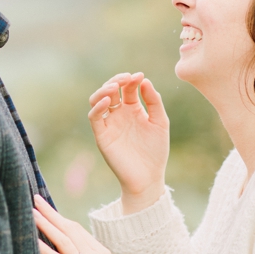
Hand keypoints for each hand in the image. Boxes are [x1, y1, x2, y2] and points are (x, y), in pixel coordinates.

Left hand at [32, 195, 156, 253]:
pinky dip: (45, 249)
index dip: (61, 218)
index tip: (48, 208)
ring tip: (31, 212)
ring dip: (46, 224)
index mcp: (101, 253)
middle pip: (69, 228)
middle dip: (51, 213)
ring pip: (63, 240)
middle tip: (35, 199)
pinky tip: (34, 241)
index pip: (78, 230)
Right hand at [88, 73, 168, 212]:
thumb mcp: (160, 122)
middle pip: (110, 90)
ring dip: (104, 90)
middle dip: (117, 80)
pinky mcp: (101, 135)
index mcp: (132, 109)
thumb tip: (145, 81)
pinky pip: (94, 117)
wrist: (148, 177)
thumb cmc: (156, 151)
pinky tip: (107, 101)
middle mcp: (118, 114)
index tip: (140, 76)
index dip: (131, 79)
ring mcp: (109, 123)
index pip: (127, 88)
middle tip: (127, 78)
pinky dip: (97, 106)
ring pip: (98, 100)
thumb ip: (154, 102)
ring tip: (115, 86)